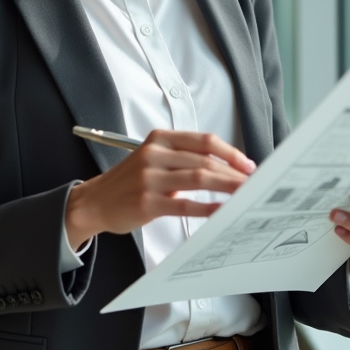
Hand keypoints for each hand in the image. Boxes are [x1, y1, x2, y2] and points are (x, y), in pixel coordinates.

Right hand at [64, 130, 255, 249]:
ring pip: (198, 179)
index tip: (248, 164)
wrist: (95, 201)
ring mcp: (149, 178)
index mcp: (160, 139)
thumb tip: (226, 166)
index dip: (230, 152)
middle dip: (233, 173)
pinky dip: (207, 208)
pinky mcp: (146, 202)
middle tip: (253, 183)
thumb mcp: (154, 158)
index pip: (203, 141)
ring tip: (244, 195)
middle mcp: (154, 154)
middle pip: (205, 160)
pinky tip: (221, 211)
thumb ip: (184, 158)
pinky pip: (184, 205)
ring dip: (226, 187)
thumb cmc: (130, 181)